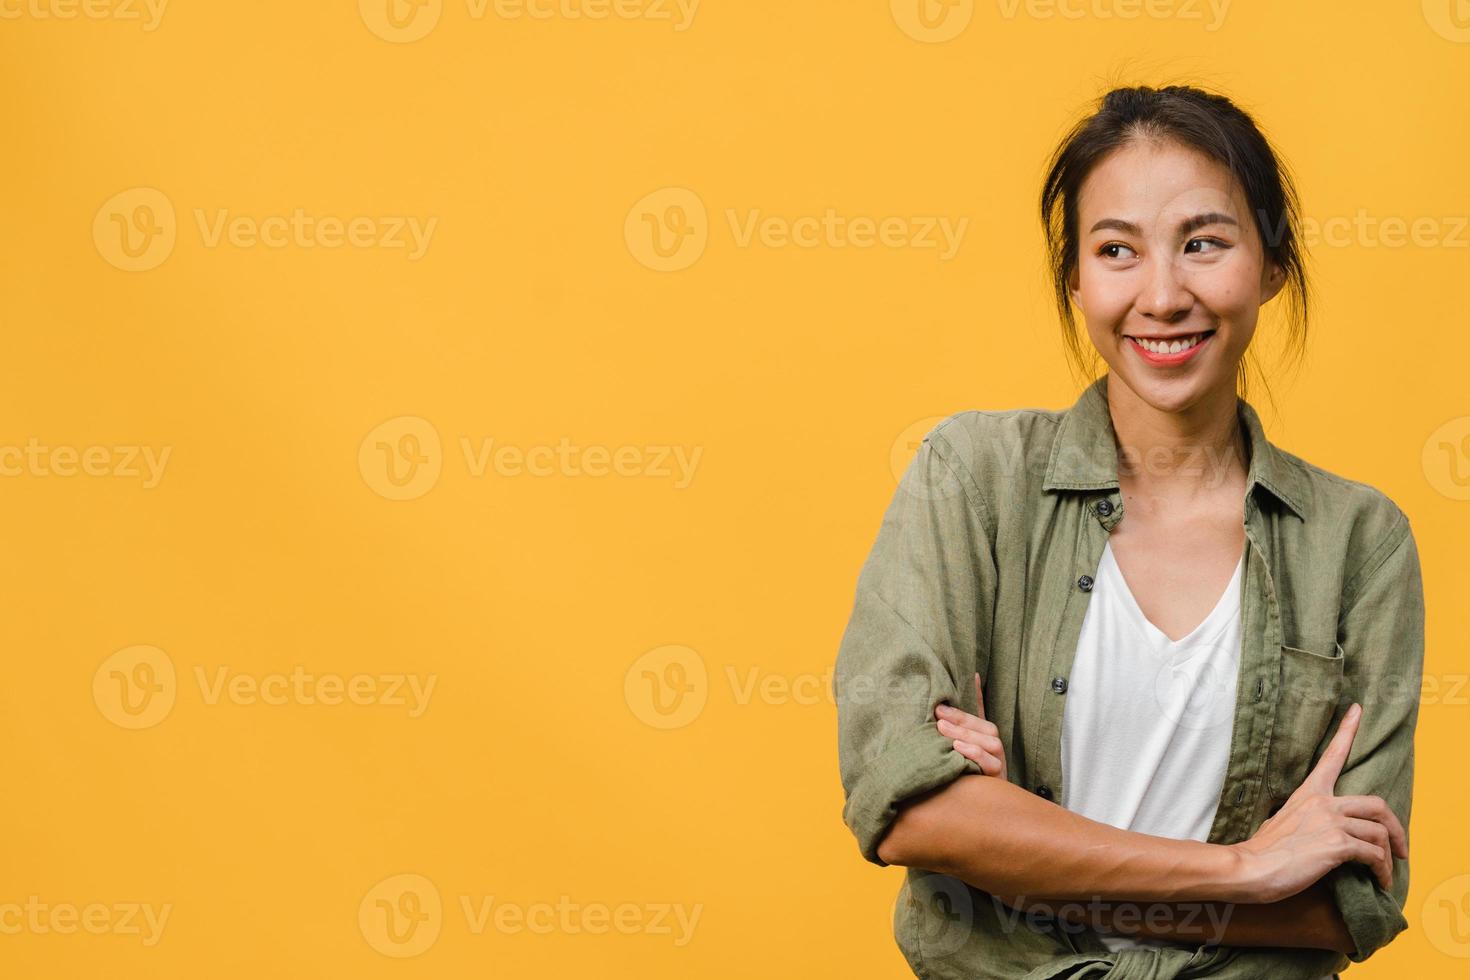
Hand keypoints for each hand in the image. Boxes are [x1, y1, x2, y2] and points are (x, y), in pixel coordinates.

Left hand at [935, 672, 1006, 781]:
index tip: (971, 676)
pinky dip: (975, 754)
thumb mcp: (950, 750)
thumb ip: (948, 730)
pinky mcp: (997, 779)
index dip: (977, 695)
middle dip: (962, 719)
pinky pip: (991, 764)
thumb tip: (939, 705)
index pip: (981, 712)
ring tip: (943, 729)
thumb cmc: (961, 775)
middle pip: (986, 727)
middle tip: (938, 713)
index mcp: (983, 738)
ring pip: (991, 743)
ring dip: (966, 734)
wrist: (977, 810)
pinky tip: (957, 749)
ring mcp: (998, 763)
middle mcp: (994, 749)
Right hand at [1229, 702, 1407, 903]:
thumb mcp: (1282, 822)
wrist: (1251, 867)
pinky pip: (1373, 854)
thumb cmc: (1263, 851)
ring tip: (1385, 874)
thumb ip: (1304, 819)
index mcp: (1309, 793)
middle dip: (1396, 829)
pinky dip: (1383, 870)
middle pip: (1377, 804)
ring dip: (1388, 858)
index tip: (1358, 709)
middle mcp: (1323, 802)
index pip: (1332, 755)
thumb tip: (1317, 833)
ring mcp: (1330, 821)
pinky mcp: (1337, 844)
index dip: (1348, 730)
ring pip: (1379, 832)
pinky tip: (1379, 882)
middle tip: (1400, 848)